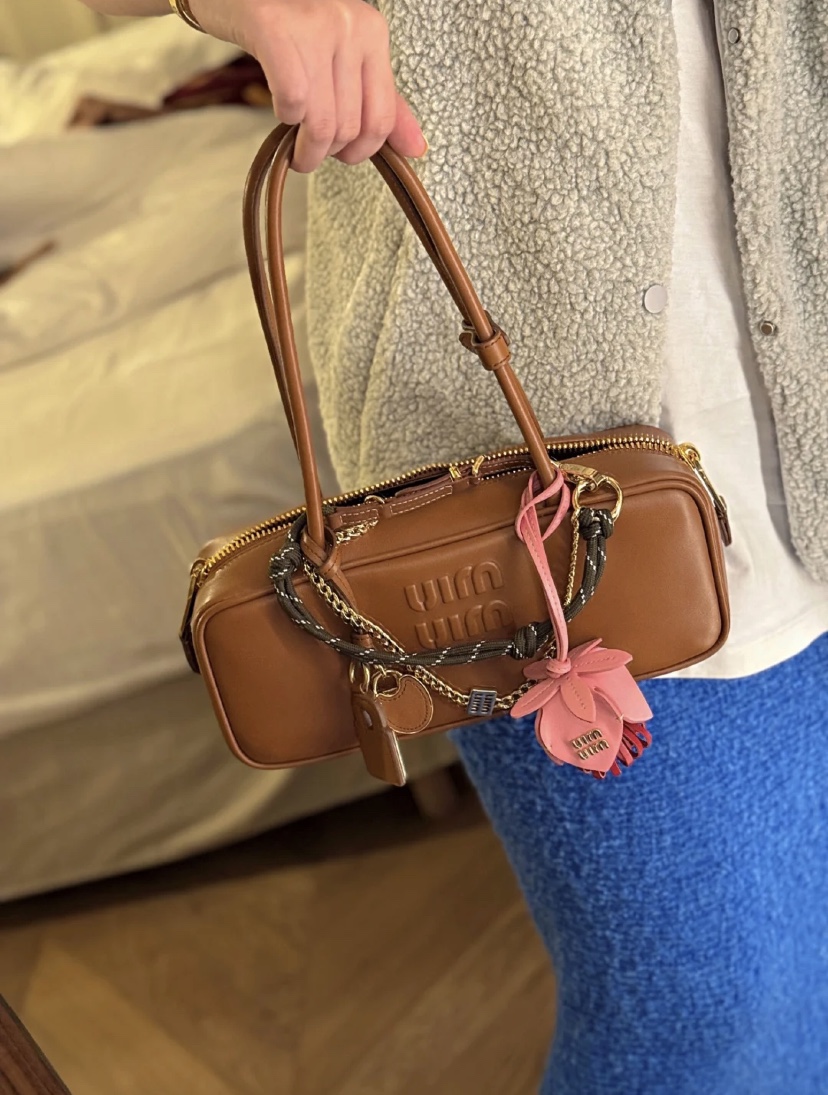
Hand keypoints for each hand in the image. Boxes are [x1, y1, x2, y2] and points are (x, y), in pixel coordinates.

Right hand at [189, 0, 426, 170]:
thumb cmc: (290, 27)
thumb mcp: (343, 58)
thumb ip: (381, 102)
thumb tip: (417, 149)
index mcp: (372, 33)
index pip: (381, 118)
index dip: (361, 150)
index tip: (340, 154)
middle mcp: (350, 26)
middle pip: (350, 127)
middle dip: (327, 152)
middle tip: (308, 151)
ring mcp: (315, 26)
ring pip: (322, 123)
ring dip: (305, 150)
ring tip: (294, 149)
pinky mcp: (276, 30)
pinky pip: (293, 101)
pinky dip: (284, 118)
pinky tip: (280, 112)